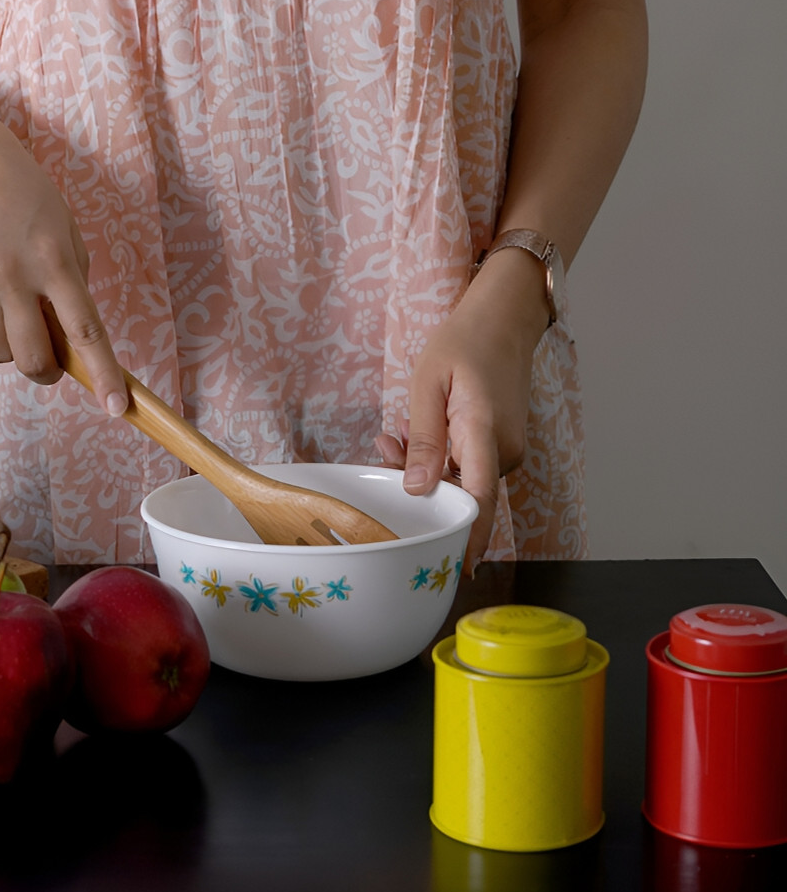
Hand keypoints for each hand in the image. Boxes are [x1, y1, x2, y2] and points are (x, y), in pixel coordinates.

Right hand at [0, 112, 128, 416]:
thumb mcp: (66, 230)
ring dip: (17, 345)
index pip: (85, 331)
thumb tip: (71, 340)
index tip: (118, 408)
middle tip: (54, 360)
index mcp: (55, 260)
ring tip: (16, 306)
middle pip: (35, 359)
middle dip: (49, 371)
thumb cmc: (29, 196)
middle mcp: (14, 275)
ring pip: (2, 353)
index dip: (103, 374)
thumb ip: (71, 282)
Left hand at [375, 250, 549, 571]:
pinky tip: (417, 433)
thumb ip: (424, 439)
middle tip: (386, 449)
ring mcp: (506, 451)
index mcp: (484, 433)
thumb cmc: (464, 342)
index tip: (452, 572)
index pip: (479, 502)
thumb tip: (417, 490)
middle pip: (460, 493)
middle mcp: (503, 451)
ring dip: (426, 468)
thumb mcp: (428, 383)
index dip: (467, 541)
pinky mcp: (500, 447)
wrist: (504, 319)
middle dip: (418, 486)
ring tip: (397, 433)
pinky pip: (467, 466)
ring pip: (460, 480)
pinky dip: (440, 458)